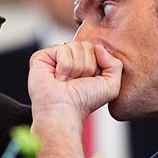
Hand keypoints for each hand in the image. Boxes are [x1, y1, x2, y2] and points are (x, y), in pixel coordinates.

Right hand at [27, 41, 122, 157]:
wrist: (65, 111)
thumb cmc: (85, 101)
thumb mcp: (111, 86)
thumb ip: (115, 64)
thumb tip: (98, 47)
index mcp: (82, 62)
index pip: (95, 48)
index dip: (96, 66)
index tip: (88, 82)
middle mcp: (68, 57)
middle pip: (86, 45)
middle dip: (86, 66)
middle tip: (75, 82)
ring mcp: (54, 56)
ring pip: (74, 46)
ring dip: (75, 68)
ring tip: (66, 82)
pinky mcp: (41, 56)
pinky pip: (62, 50)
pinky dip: (64, 67)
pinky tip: (57, 78)